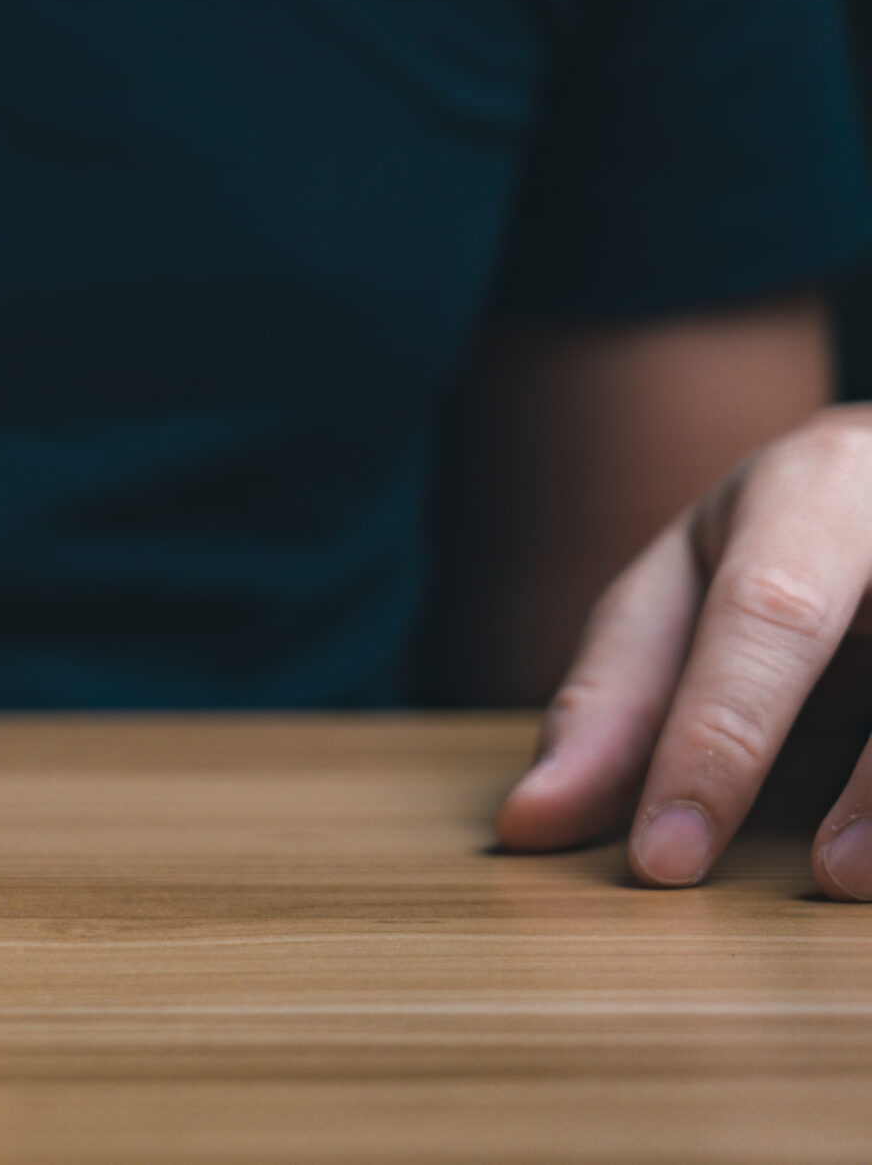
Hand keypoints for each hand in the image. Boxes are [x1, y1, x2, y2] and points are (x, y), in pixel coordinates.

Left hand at [497, 405, 871, 896]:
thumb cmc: (790, 544)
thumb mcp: (687, 587)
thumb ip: (617, 696)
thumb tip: (528, 822)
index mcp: (816, 486)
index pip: (769, 613)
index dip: (720, 739)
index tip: (662, 860)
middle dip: (842, 776)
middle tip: (797, 881)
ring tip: (848, 879)